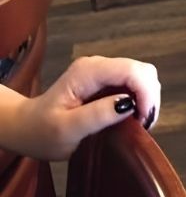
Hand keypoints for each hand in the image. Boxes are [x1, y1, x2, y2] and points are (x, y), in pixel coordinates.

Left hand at [4, 56, 160, 160]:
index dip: (146, 94)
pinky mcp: (107, 80)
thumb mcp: (66, 130)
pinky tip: (133, 117)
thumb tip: (129, 104)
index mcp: (88, 72)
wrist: (25, 128)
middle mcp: (99, 65)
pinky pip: (135, 83)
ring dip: (147, 99)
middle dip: (149, 97)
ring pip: (142, 76)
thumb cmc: (41, 132)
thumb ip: (97, 115)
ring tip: (138, 123)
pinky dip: (141, 99)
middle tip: (142, 125)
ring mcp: (103, 71)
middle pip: (142, 71)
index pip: (132, 71)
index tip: (143, 121)